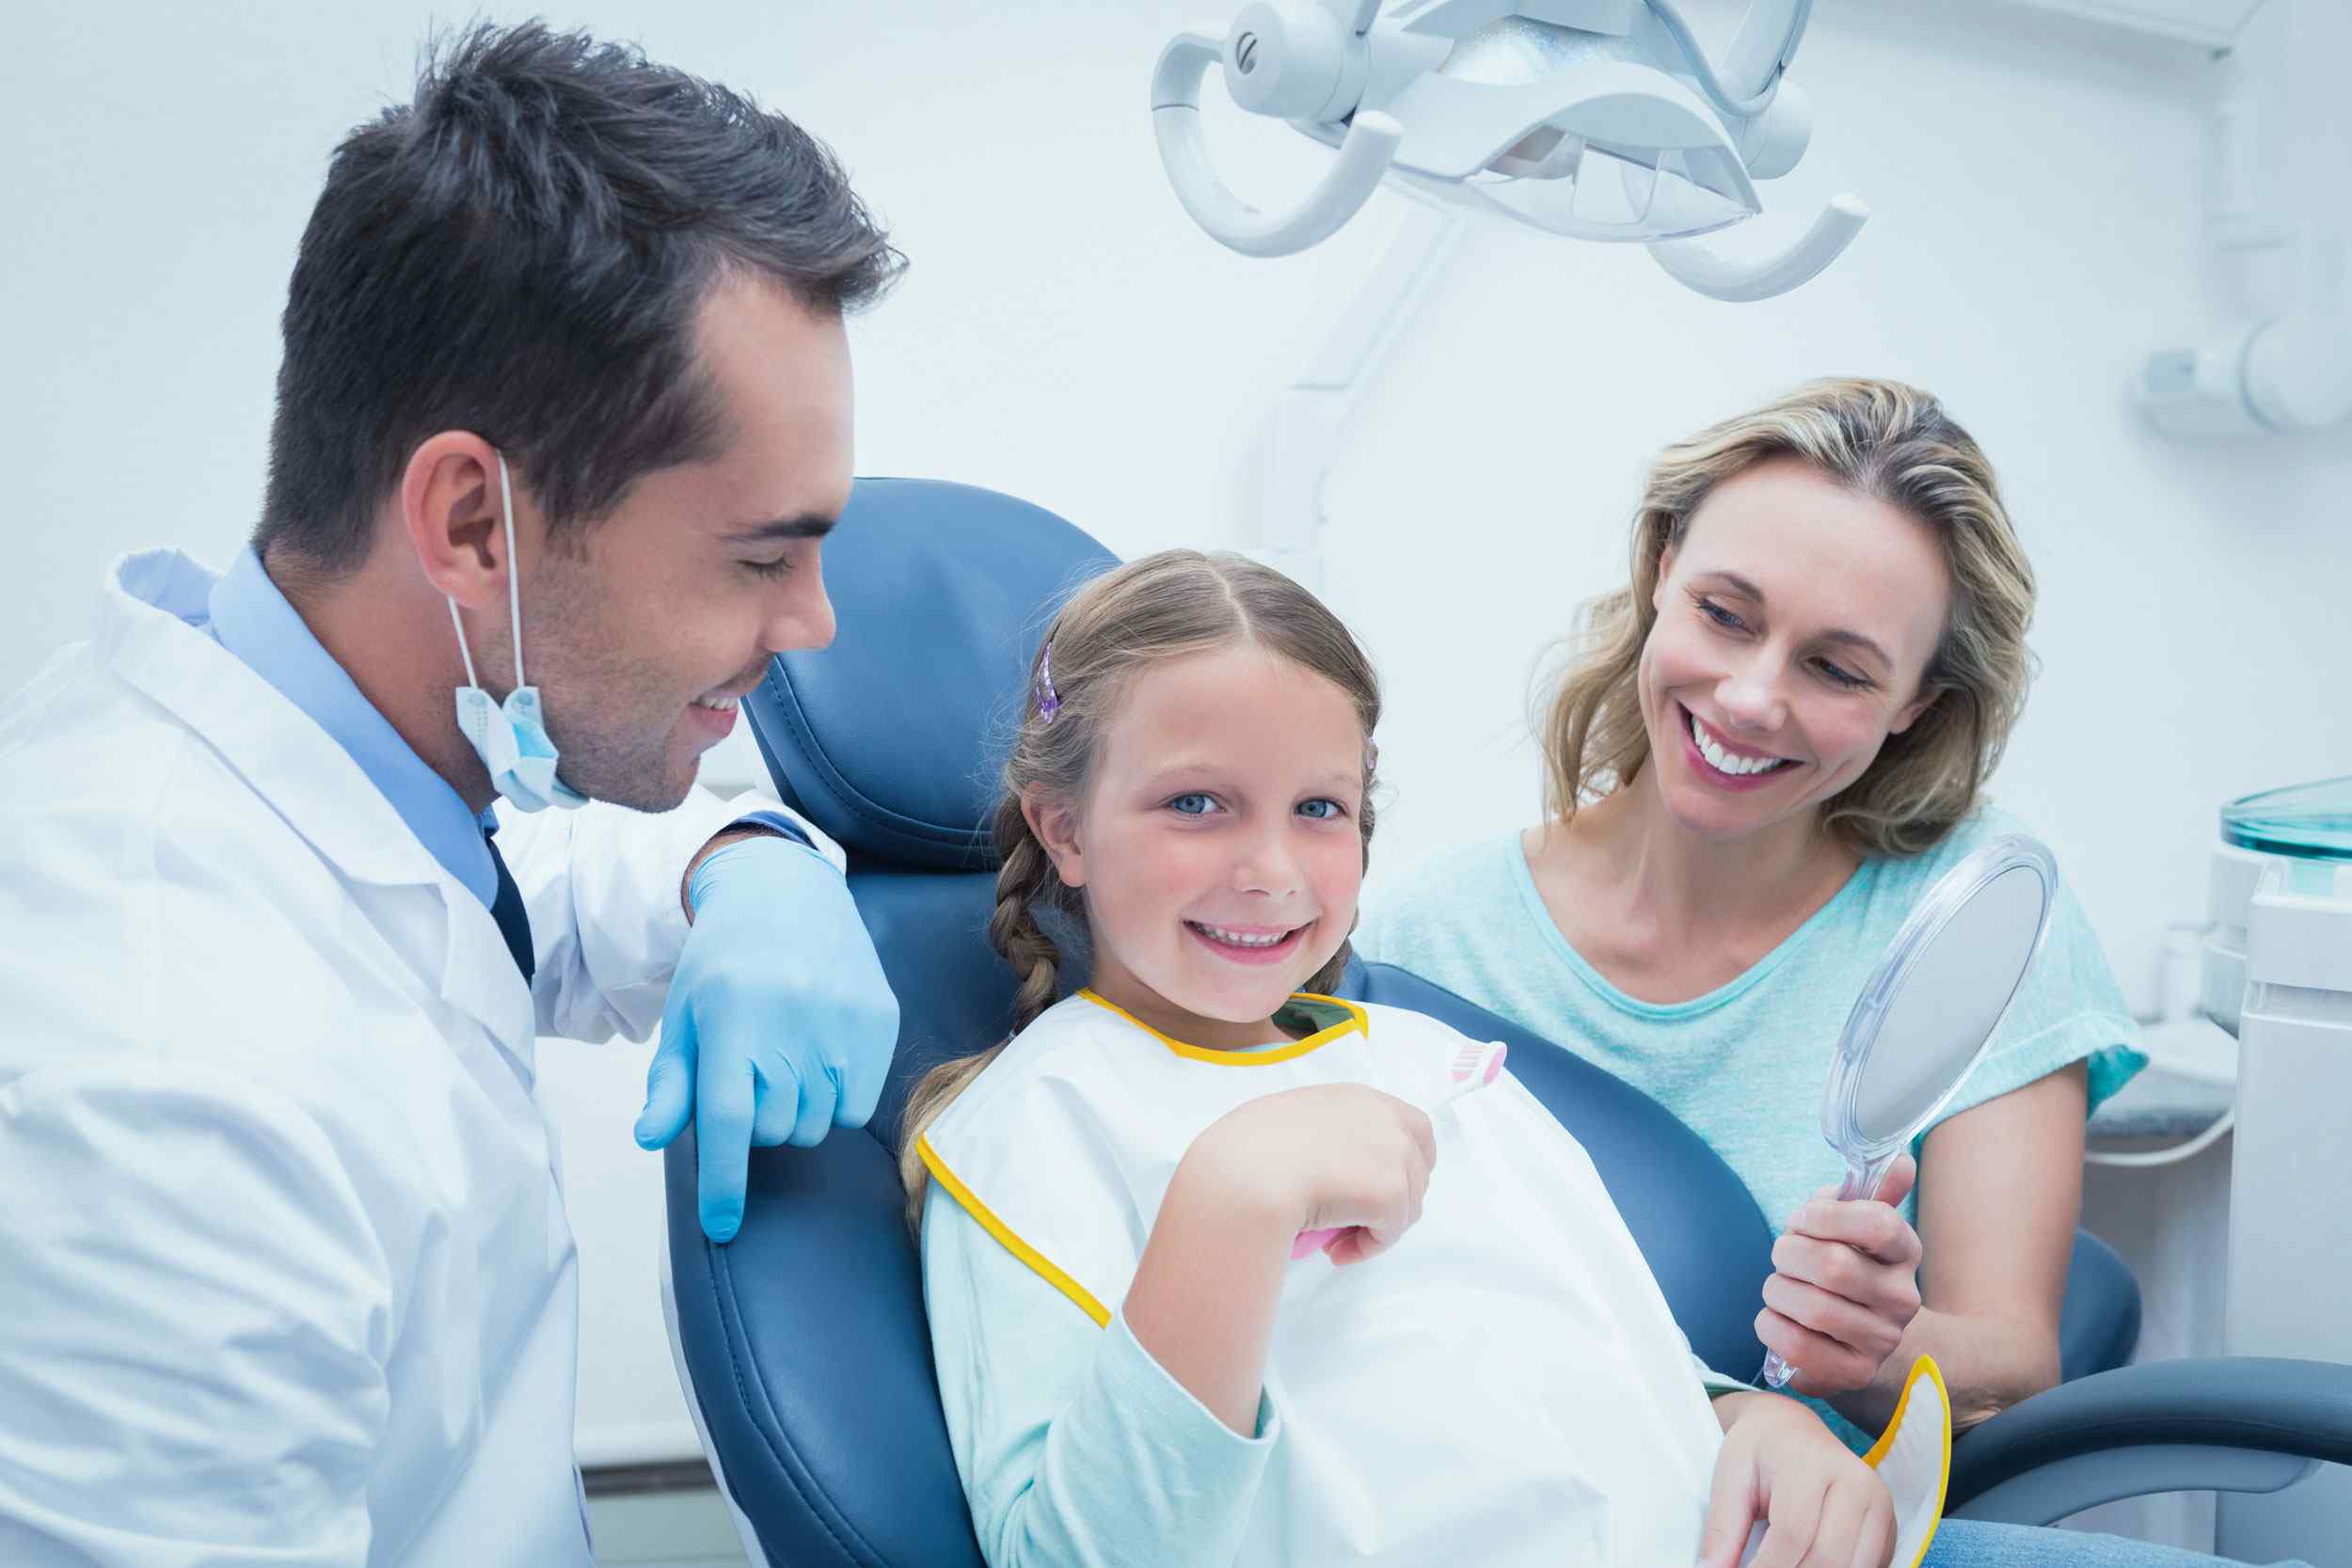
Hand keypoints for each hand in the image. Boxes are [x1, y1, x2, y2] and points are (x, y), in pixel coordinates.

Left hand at [636, 833, 899, 1242]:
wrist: (788, 894)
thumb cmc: (723, 966)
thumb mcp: (685, 1017)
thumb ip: (671, 1083)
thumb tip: (652, 1138)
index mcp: (733, 1015)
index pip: (727, 1118)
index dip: (723, 1180)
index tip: (720, 1225)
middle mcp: (793, 1016)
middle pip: (775, 1131)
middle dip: (756, 1125)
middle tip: (748, 1081)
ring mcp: (844, 1019)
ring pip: (818, 1125)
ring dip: (796, 1114)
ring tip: (785, 1063)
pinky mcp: (881, 1019)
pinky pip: (858, 1107)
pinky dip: (835, 1100)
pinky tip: (820, 1057)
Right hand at [1187, 1084, 1435, 1265]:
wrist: (1247, 1173)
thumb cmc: (1250, 1149)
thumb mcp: (1291, 1120)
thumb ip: (1326, 1133)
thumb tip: (1330, 1166)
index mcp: (1360, 1098)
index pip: (1414, 1129)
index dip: (1403, 1164)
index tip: (1374, 1189)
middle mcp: (1385, 1118)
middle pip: (1416, 1172)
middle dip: (1389, 1201)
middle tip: (1349, 1223)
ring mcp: (1393, 1153)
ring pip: (1406, 1207)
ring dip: (1374, 1228)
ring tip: (1335, 1241)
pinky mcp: (1391, 1192)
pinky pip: (1390, 1233)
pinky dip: (1366, 1248)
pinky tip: (1336, 1251)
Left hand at [1699, 1393, 1895, 1567]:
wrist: (1791, 1428)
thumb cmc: (1758, 1452)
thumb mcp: (1730, 1478)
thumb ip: (1722, 1529)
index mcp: (1811, 1463)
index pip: (1792, 1533)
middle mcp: (1856, 1482)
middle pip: (1827, 1558)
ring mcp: (1880, 1505)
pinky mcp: (1888, 1527)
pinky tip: (1807, 1564)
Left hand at [1759, 1154, 1922, 1396]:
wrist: (1856, 1337)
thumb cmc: (1846, 1268)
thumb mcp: (1857, 1226)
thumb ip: (1873, 1191)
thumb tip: (1900, 1161)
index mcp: (1904, 1252)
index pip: (1877, 1223)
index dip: (1825, 1216)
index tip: (1802, 1220)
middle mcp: (1902, 1298)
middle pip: (1832, 1265)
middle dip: (1788, 1252)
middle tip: (1782, 1255)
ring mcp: (1881, 1340)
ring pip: (1811, 1306)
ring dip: (1776, 1289)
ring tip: (1778, 1287)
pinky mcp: (1854, 1373)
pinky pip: (1798, 1346)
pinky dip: (1771, 1326)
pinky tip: (1775, 1318)